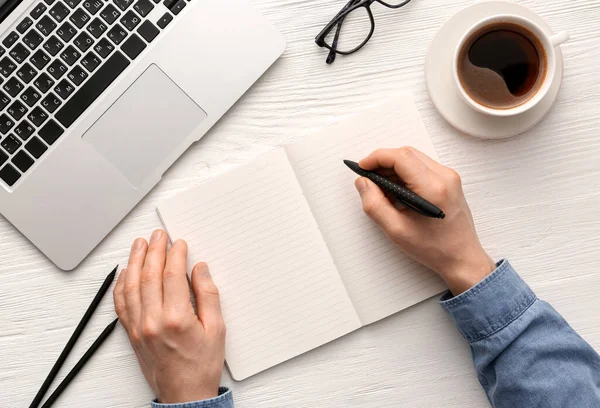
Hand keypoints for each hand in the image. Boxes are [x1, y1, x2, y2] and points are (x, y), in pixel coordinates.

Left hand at [113, 230, 225, 402]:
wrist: (184, 395)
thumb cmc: (202, 365)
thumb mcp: (217, 329)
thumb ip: (208, 296)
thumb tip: (200, 270)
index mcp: (175, 319)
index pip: (172, 275)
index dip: (175, 255)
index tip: (179, 243)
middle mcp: (152, 321)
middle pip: (149, 275)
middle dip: (154, 251)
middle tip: (158, 236)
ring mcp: (138, 328)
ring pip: (131, 286)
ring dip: (134, 261)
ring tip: (139, 245)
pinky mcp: (131, 334)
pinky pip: (121, 304)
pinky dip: (121, 284)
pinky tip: (125, 272)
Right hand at [354, 147, 494, 294]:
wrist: (461, 258)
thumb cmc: (434, 248)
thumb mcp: (396, 230)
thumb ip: (374, 204)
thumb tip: (363, 183)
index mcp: (433, 188)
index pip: (401, 157)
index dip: (377, 158)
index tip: (362, 167)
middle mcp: (445, 177)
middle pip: (407, 154)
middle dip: (383, 162)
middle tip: (368, 178)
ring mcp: (449, 177)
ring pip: (414, 158)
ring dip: (393, 168)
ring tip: (381, 188)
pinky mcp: (449, 181)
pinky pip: (422, 167)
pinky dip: (404, 174)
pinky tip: (396, 190)